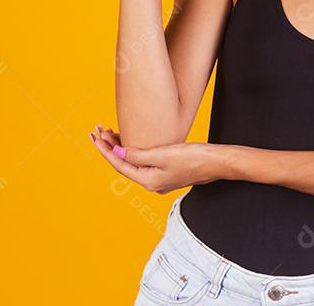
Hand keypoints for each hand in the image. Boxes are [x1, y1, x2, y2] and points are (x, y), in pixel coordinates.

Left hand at [89, 123, 221, 193]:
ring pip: (132, 162)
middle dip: (109, 148)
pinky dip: (133, 150)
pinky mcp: (166, 171)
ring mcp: (159, 178)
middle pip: (123, 164)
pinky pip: (142, 161)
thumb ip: (139, 154)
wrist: (218, 162)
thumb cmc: (194, 157)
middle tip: (98, 131)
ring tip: (109, 133)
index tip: (95, 138)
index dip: (106, 151)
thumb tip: (117, 152)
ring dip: (120, 148)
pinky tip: (130, 140)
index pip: (119, 165)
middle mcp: (151, 182)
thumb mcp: (163, 154)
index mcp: (148, 181)